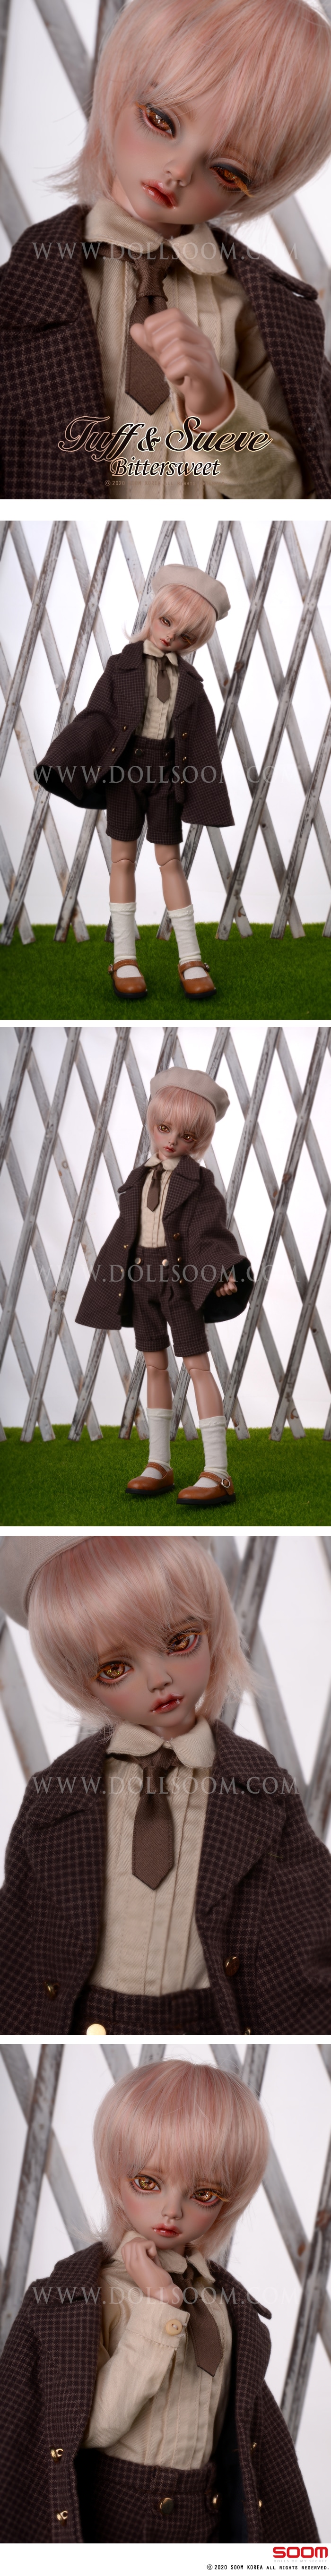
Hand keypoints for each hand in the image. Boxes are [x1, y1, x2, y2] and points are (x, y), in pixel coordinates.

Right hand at [122, 2236, 182, 2305]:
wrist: (162, 2293)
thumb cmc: (157, 2279)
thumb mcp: (145, 2266)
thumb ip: (142, 2255)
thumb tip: (145, 2242)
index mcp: (128, 2266)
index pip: (125, 2247)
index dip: (137, 2245)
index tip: (146, 2253)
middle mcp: (128, 2265)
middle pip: (129, 2243)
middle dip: (141, 2243)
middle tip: (149, 2254)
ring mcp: (133, 2264)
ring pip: (135, 2242)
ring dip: (146, 2244)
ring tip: (151, 2255)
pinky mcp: (141, 2263)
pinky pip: (142, 2244)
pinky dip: (150, 2246)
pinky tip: (153, 2256)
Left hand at [130, 309, 234, 427]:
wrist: (208, 398)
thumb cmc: (185, 374)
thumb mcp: (165, 356)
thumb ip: (150, 343)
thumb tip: (134, 328)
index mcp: (192, 330)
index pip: (174, 314)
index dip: (157, 326)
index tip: (153, 345)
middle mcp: (202, 339)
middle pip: (177, 328)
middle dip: (159, 344)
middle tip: (162, 360)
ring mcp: (206, 355)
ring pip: (180, 347)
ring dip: (166, 362)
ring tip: (171, 371)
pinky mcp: (206, 373)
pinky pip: (185, 365)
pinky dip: (173, 374)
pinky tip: (178, 380)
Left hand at [216, 1271, 236, 1296]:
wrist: (216, 1273)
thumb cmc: (223, 1273)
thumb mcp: (228, 1273)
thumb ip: (231, 1276)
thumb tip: (233, 1281)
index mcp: (231, 1284)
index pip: (234, 1290)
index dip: (232, 1288)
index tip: (229, 1282)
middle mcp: (227, 1288)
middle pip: (229, 1293)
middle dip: (227, 1288)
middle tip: (224, 1284)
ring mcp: (222, 1290)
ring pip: (224, 1294)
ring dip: (222, 1289)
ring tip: (220, 1285)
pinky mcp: (217, 1291)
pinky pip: (218, 1295)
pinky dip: (218, 1291)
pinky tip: (217, 1286)